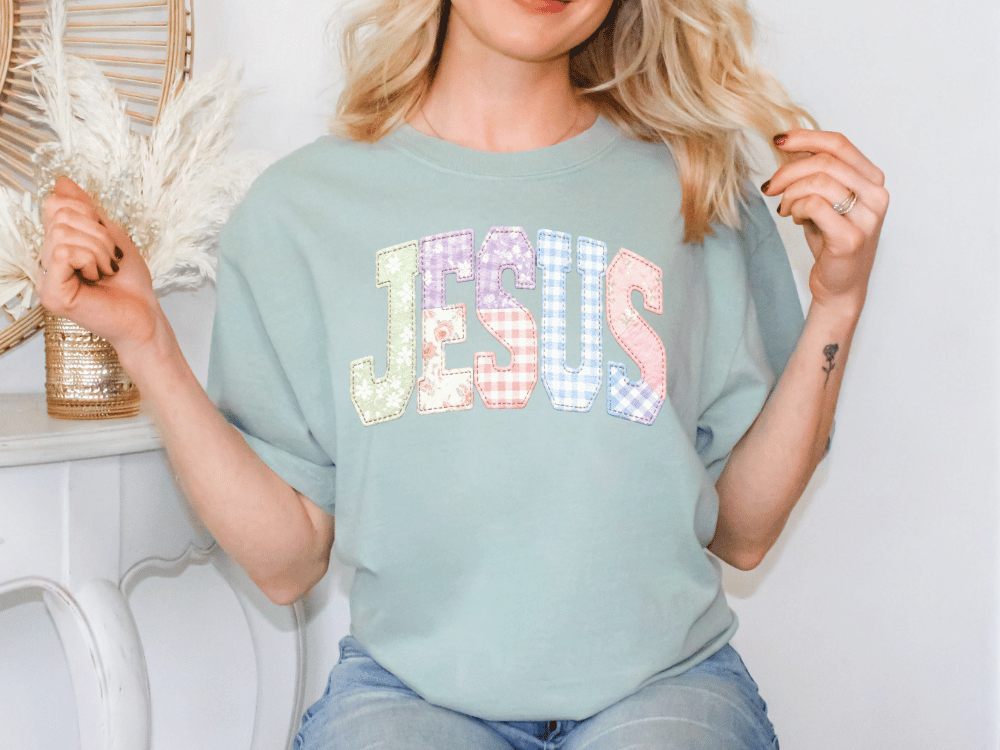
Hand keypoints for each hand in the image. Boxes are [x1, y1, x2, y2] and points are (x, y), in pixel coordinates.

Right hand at [37, 178, 160, 356]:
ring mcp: (45, 279)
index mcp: (56, 246)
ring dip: (97, 249)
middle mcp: (45, 261)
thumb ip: (85, 209)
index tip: (107, 241)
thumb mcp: (110, 234)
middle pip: (59, 214)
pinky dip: (90, 259)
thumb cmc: (130, 280)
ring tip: (105, 270)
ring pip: (62, 232)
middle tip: (109, 259)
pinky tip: (97, 278)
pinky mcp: (52, 293)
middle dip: (96, 232)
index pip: (56, 204)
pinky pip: (64, 252)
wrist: (145, 313)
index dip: (89, 214)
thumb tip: (62, 182)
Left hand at [761, 129, 888, 317]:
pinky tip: (794, 218)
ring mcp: (867, 217)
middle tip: (770, 187)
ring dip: (790, 193)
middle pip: (824, 161)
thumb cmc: (831, 240)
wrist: (840, 284)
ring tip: (785, 208)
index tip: (778, 141)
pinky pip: (814, 205)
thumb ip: (816, 174)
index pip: (839, 144)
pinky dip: (796, 208)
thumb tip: (787, 145)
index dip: (806, 137)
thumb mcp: (825, 200)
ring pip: (818, 182)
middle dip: (788, 171)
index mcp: (872, 180)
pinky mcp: (851, 238)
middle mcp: (876, 195)